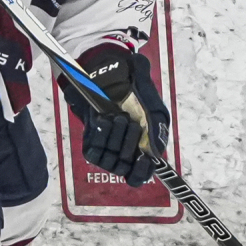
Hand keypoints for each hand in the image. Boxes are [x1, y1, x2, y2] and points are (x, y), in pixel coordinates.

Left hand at [73, 45, 169, 186]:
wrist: (103, 71)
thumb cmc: (129, 81)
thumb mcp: (146, 89)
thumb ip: (153, 109)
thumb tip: (154, 139)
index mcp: (146, 143)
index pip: (142, 173)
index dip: (142, 171)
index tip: (143, 159)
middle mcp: (127, 149)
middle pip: (127, 166)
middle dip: (128, 144)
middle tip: (128, 121)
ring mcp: (108, 147)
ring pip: (110, 161)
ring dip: (114, 140)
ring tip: (116, 118)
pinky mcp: (92, 142)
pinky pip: (93, 152)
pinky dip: (98, 137)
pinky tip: (102, 120)